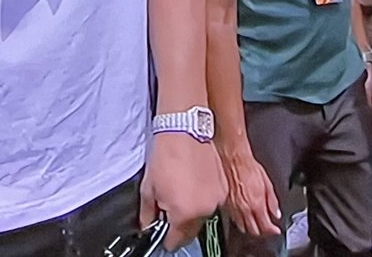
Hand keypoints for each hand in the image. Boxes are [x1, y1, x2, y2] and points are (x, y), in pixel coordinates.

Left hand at [141, 133, 226, 250]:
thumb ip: (149, 215)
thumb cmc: (166, 156)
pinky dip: (203, 197)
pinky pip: (212, 201)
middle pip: (190, 231)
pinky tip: (193, 182)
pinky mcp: (223, 187)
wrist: (184, 130)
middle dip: (179, 224)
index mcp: (184, 214)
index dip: (166, 237)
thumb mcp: (148, 189)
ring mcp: (217, 198)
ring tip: (182, 190)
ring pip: (202, 216)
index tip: (163, 231)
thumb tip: (150, 226)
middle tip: (169, 207)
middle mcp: (204, 210)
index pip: (176, 241)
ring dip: (193, 210)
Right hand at [219, 145, 280, 237]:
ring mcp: (234, 209)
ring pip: (243, 228)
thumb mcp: (267, 183)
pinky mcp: (226, 206)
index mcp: (256, 205)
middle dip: (262, 232)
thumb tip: (276, 213)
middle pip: (254, 231)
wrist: (234, 160)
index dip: (272, 231)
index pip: (265, 227)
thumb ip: (273, 201)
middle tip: (267, 227)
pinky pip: (234, 220)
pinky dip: (241, 222)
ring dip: (251, 228)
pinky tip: (245, 216)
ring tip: (257, 224)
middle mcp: (245, 210)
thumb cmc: (249, 168)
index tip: (276, 230)